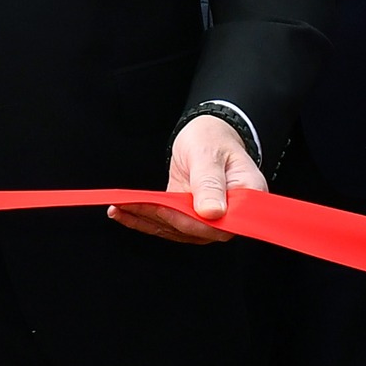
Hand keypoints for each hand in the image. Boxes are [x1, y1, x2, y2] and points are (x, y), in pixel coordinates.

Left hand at [110, 114, 261, 244]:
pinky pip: (167, 222)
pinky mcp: (187, 215)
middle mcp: (228, 215)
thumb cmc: (213, 140)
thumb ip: (211, 182)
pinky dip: (143, 218)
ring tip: (119, 209)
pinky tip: (122, 213)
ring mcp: (207, 218)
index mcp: (245, 199)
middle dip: (160, 219)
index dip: (190, 221)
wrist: (206, 135)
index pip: (220, 224)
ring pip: (175, 229)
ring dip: (145, 220)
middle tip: (131, 206)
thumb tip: (212, 213)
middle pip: (194, 229)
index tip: (162, 211)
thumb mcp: (209, 154)